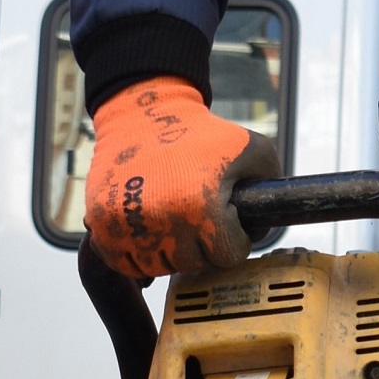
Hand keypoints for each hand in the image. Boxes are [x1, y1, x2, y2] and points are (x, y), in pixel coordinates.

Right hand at [85, 77, 280, 278]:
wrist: (141, 111)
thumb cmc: (200, 131)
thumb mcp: (252, 149)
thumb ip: (273, 185)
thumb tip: (276, 216)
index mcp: (201, 208)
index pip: (227, 256)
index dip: (233, 238)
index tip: (226, 219)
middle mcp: (162, 221)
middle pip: (194, 264)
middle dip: (202, 245)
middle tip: (198, 216)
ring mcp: (128, 226)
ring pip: (160, 267)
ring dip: (170, 250)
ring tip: (172, 218)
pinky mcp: (102, 225)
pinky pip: (126, 263)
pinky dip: (137, 253)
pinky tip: (148, 230)